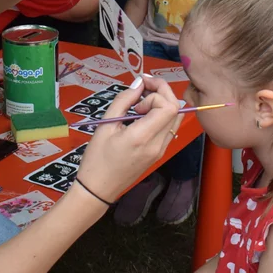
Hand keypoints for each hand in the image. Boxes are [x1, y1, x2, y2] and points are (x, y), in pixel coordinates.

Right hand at [74, 75, 182, 201]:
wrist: (99, 189)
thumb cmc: (97, 158)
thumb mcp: (106, 124)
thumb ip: (124, 100)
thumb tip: (139, 83)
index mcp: (143, 137)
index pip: (168, 107)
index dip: (157, 92)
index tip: (138, 93)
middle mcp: (158, 144)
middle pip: (175, 109)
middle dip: (162, 91)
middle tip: (143, 87)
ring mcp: (161, 150)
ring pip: (175, 118)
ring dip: (163, 102)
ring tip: (141, 100)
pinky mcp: (160, 152)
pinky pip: (169, 127)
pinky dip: (161, 114)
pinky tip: (144, 113)